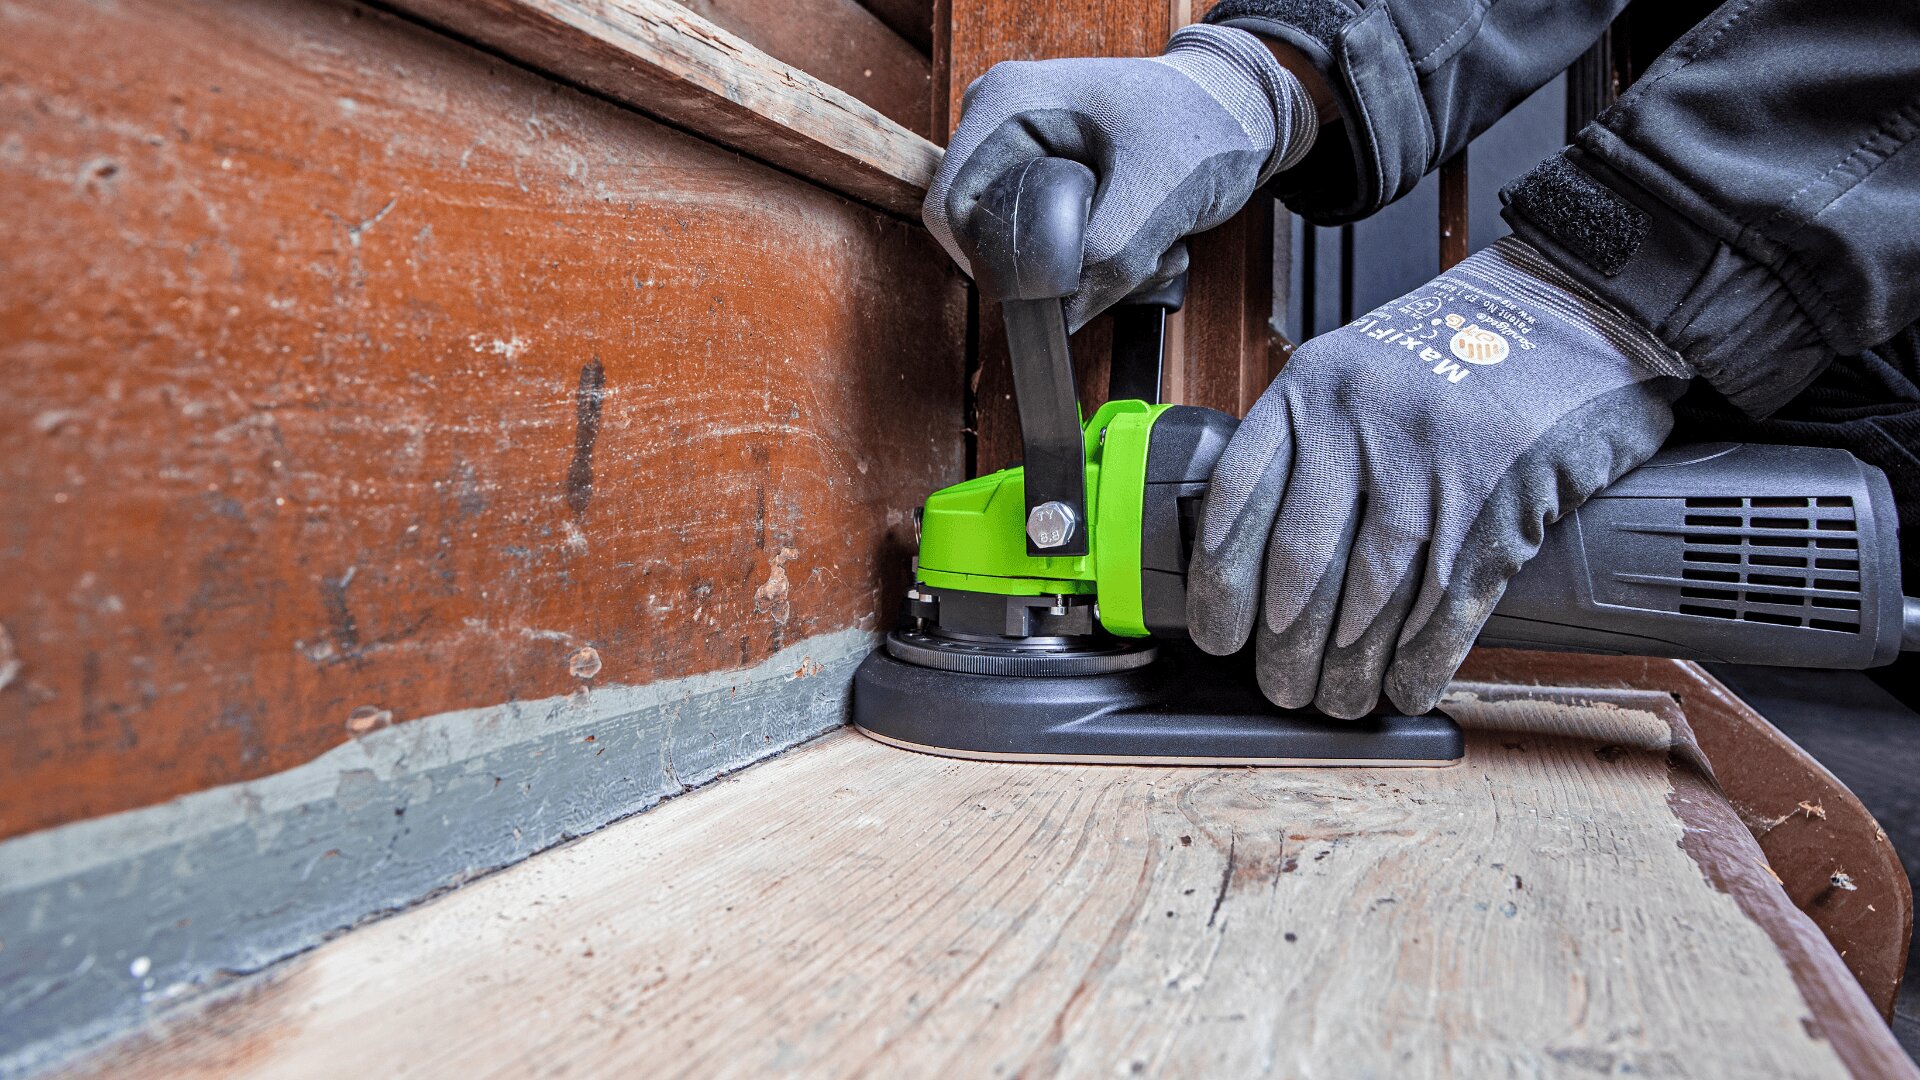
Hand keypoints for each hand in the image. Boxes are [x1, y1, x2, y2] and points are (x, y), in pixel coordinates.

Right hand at [924, 25, 1315, 328]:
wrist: (1244, 108)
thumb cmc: (1207, 121)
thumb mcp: (1158, 193)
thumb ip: (1106, 257)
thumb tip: (1061, 317)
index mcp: (1007, 106)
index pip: (952, 208)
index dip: (987, 264)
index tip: (1047, 288)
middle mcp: (1001, 122)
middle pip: (981, 230)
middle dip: (1044, 267)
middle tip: (1112, 261)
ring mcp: (1021, 147)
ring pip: (1016, 242)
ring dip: (1076, 266)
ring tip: (1137, 244)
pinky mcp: (1044, 173)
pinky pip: (1044, 237)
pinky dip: (1089, 256)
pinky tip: (1133, 239)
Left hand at [1186, 238, 1693, 717]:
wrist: (1582, 306)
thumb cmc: (1467, 346)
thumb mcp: (1363, 370)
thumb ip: (1314, 442)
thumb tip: (1264, 552)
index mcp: (1313, 385)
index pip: (1239, 501)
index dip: (1221, 584)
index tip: (1219, 633)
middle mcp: (1361, 419)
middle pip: (1300, 564)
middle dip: (1285, 646)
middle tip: (1282, 685)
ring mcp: (1431, 460)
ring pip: (1370, 596)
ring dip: (1350, 667)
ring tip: (1339, 700)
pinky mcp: (1500, 497)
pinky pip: (1445, 603)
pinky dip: (1422, 659)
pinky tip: (1406, 686)